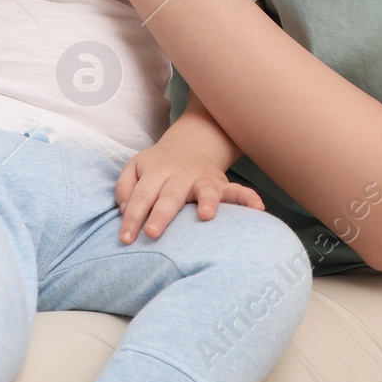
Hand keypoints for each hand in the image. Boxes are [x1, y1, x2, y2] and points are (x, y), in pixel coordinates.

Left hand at [115, 139, 264, 243]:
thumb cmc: (158, 165)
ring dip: (207, 202)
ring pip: (205, 190)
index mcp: (155, 171)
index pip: (141, 196)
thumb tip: (124, 210)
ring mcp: (202, 179)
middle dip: (162, 214)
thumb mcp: (135, 167)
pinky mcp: (221, 184)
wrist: (192, 143)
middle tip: (153, 233)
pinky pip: (237, 191)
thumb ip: (124, 187)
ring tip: (206, 216)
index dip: (132, 217)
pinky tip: (258, 208)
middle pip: (169, 196)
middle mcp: (179, 175)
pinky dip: (248, 198)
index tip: (126, 238)